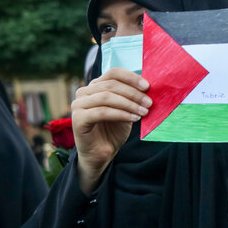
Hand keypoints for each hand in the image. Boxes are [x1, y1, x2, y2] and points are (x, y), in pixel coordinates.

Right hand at [71, 68, 151, 193]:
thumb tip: (148, 87)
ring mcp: (78, 105)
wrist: (102, 154)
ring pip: (107, 97)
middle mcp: (84, 92)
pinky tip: (134, 119)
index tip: (147, 86)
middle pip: (111, 85)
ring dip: (129, 104)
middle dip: (133, 93)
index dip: (131, 78)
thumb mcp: (126, 109)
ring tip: (144, 112)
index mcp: (95, 86)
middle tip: (149, 102)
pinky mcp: (78, 119)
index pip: (113, 73)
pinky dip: (121, 114)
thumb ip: (131, 97)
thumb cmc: (113, 130)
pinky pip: (102, 112)